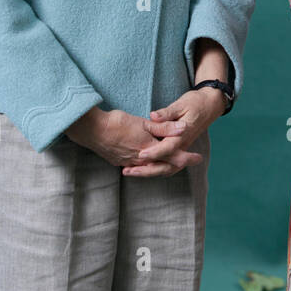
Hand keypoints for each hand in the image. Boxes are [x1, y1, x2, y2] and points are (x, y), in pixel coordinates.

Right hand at [64, 99, 207, 177]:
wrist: (92, 130)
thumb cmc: (118, 123)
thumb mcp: (144, 123)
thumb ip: (165, 127)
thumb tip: (184, 129)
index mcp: (150, 150)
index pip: (174, 157)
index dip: (187, 157)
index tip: (198, 157)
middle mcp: (141, 160)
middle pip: (163, 167)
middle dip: (177, 164)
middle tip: (189, 160)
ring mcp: (129, 163)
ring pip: (150, 168)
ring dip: (161, 165)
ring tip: (170, 161)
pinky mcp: (119, 161)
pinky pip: (137, 167)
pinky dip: (147, 165)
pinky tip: (146, 160)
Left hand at [125, 85, 226, 177]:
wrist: (211, 105)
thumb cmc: (196, 103)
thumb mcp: (181, 104)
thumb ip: (167, 113)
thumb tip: (153, 116)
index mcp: (183, 134)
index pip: (168, 148)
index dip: (154, 152)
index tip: (140, 154)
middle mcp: (183, 145)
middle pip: (166, 165)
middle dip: (147, 170)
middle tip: (128, 171)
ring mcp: (182, 148)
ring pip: (167, 168)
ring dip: (149, 172)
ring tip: (130, 171)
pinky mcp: (179, 149)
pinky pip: (168, 164)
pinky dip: (154, 168)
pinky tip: (140, 167)